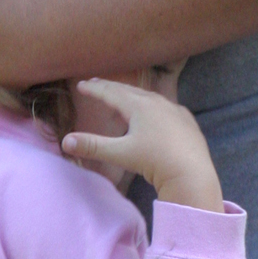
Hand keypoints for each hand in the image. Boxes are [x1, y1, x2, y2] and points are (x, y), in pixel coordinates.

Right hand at [62, 78, 223, 212]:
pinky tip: (153, 112)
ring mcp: (174, 110)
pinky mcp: (186, 121)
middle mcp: (157, 102)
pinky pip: (165, 107)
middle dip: (111, 88)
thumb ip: (93, 146)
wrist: (192, 174)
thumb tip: (65, 141)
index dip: (94, 89)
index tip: (81, 85)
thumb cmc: (154, 162)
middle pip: (129, 91)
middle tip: (97, 84)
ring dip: (132, 96)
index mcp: (139, 106)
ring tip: (122, 98)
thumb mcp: (121, 154)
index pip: (111, 93)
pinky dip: (152, 106)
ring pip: (148, 98)